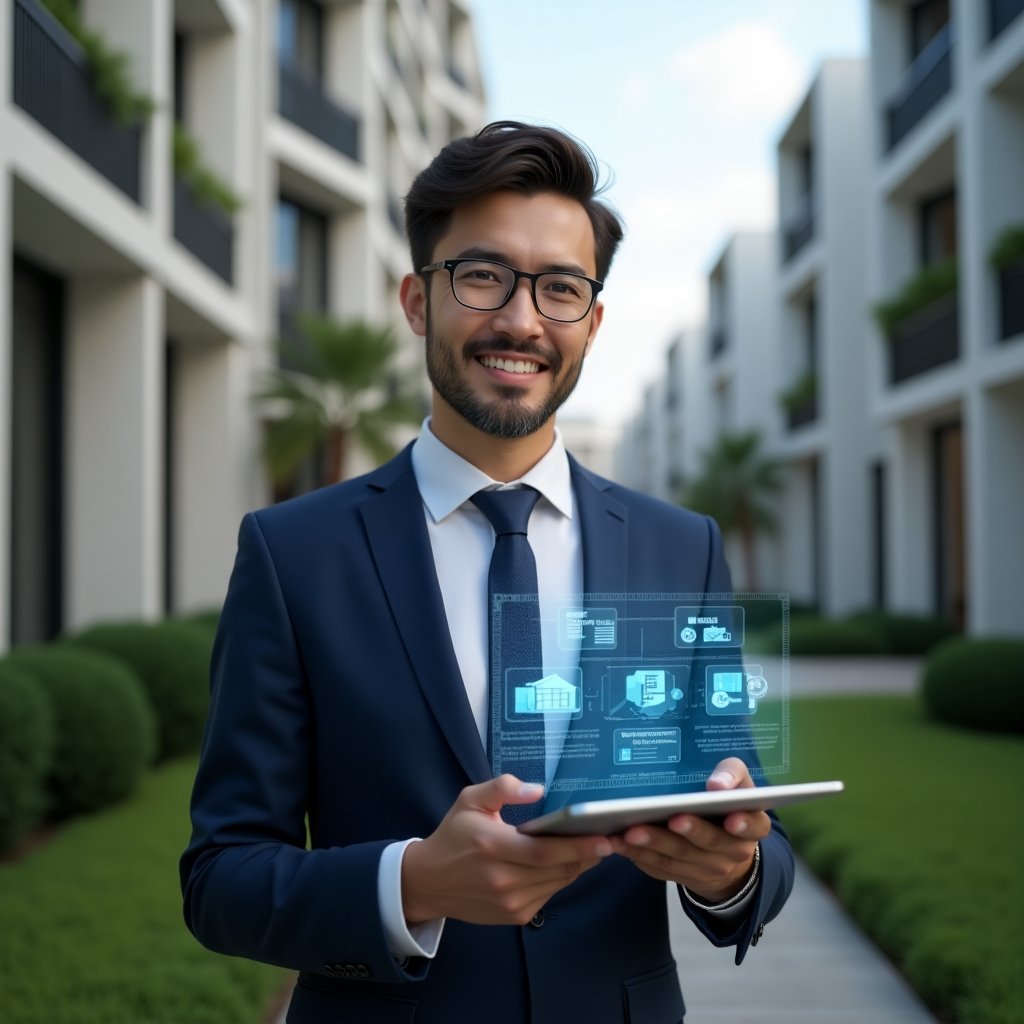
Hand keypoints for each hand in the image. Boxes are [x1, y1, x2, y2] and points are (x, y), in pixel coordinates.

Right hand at [401, 775, 612, 925]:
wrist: (429, 882)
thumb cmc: (454, 835)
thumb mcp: (470, 800)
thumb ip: (503, 788)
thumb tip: (538, 789)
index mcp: (493, 846)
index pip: (545, 851)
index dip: (578, 846)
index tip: (604, 837)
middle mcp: (503, 878)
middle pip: (558, 870)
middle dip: (587, 855)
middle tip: (609, 839)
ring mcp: (510, 902)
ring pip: (557, 884)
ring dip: (577, 867)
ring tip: (592, 848)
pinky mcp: (514, 916)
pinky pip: (548, 895)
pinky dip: (560, 880)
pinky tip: (564, 864)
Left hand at [609, 757, 768, 901]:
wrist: (725, 848)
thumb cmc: (728, 803)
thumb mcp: (738, 783)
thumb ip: (732, 774)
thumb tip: (717, 784)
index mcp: (753, 826)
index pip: (753, 826)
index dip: (743, 823)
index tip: (730, 818)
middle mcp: (734, 852)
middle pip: (708, 843)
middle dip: (683, 833)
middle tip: (667, 820)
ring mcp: (708, 869)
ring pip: (678, 858)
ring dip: (652, 845)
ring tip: (628, 832)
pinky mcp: (683, 876)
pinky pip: (660, 868)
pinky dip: (639, 856)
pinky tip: (619, 843)